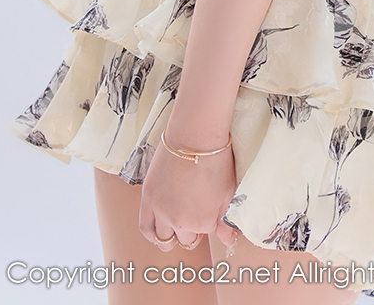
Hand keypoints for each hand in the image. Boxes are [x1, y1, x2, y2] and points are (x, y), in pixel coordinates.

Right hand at [138, 126, 237, 253]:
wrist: (194, 134)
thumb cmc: (215, 159)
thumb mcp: (228, 191)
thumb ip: (226, 220)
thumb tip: (228, 240)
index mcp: (203, 222)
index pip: (206, 232)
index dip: (209, 219)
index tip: (209, 206)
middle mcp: (180, 221)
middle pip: (186, 237)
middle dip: (192, 228)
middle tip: (195, 208)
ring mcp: (161, 210)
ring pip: (164, 238)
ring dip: (172, 232)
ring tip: (178, 217)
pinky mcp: (148, 197)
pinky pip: (145, 228)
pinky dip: (152, 234)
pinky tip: (159, 228)